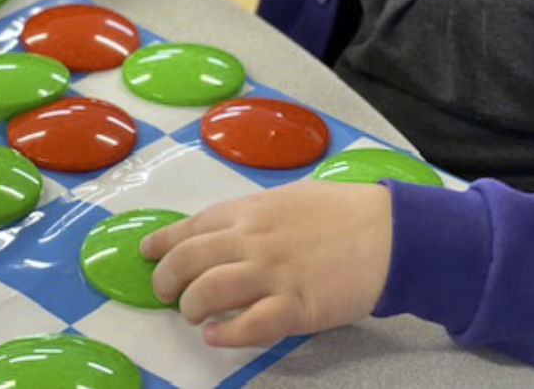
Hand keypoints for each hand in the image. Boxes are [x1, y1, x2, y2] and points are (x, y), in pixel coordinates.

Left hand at [140, 179, 391, 347]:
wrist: (386, 231)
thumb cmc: (338, 211)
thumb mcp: (286, 199)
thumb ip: (252, 216)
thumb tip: (224, 231)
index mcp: (250, 211)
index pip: (192, 226)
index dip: (163, 241)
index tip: (147, 253)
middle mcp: (252, 239)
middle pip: (189, 260)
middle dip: (167, 278)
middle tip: (165, 292)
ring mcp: (272, 273)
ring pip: (209, 291)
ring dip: (191, 306)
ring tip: (193, 314)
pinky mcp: (295, 306)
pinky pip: (248, 325)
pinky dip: (225, 333)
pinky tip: (216, 335)